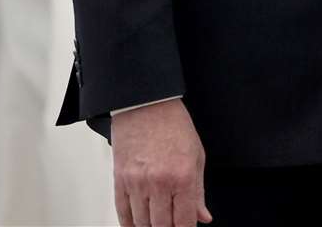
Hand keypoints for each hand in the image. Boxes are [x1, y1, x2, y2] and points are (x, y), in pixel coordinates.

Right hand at [112, 99, 211, 226]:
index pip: (183, 221)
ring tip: (157, 222)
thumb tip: (202, 217)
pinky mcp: (119, 181)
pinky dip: (129, 224)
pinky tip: (137, 225)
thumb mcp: (196, 157)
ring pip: (141, 223)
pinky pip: (122, 213)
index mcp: (182, 177)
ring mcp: (136, 184)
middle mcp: (158, 183)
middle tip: (172, 224)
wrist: (146, 106)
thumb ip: (198, 192)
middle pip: (161, 226)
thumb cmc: (173, 126)